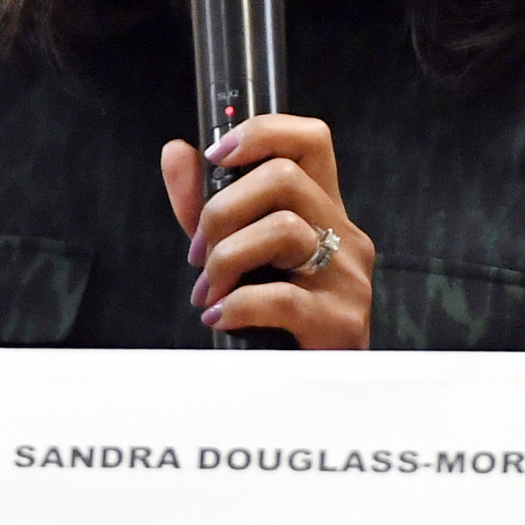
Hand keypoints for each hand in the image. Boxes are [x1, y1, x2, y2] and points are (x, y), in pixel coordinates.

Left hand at [161, 114, 373, 348]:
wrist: (315, 391)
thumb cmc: (275, 318)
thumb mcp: (235, 251)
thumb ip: (205, 205)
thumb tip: (175, 151)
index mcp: (323, 210)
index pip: (312, 139)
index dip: (263, 132)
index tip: (216, 155)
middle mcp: (344, 234)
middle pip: (284, 178)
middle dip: (222, 211)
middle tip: (198, 254)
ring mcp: (348, 277)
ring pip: (283, 228)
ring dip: (227, 258)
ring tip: (209, 291)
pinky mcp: (341, 322)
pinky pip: (281, 297)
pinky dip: (237, 306)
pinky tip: (220, 318)